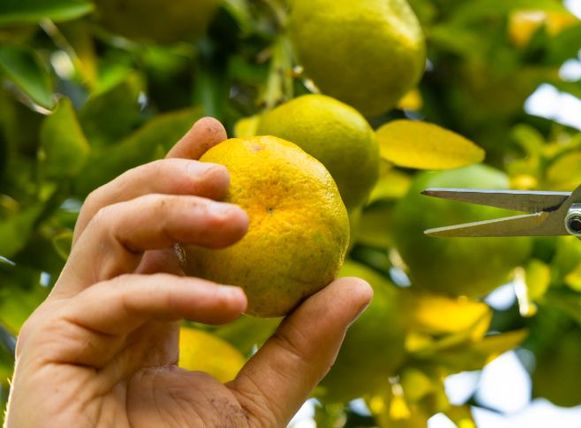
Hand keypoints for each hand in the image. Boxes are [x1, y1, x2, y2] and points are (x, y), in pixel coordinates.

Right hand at [5, 118, 371, 426]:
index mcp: (141, 311)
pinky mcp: (49, 344)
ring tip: (236, 215)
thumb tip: (357, 285)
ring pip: (106, 227)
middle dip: (169, 172)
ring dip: (171, 208)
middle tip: (227, 164)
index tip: (224, 135)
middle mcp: (100, 305)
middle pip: (119, 207)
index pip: (155, 224)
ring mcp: (70, 321)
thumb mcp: (260, 402)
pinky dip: (176, 292)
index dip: (181, 171)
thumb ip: (301, 346)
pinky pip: (115, 296)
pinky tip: (231, 305)